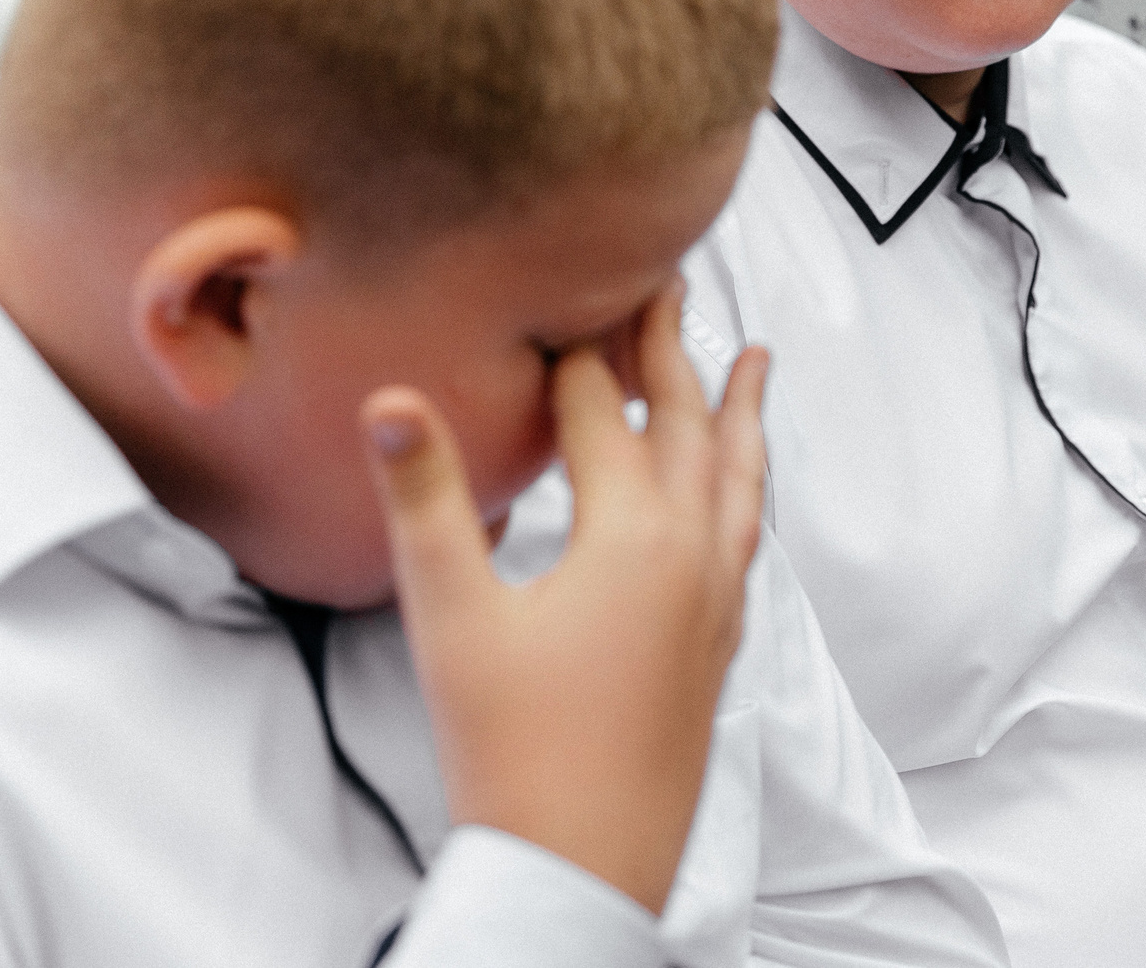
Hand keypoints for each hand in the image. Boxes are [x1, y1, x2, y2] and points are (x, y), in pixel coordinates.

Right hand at [362, 287, 767, 912]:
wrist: (583, 866)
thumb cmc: (510, 748)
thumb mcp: (451, 615)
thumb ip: (425, 498)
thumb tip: (391, 399)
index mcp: (632, 535)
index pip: (604, 410)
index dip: (581, 345)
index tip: (577, 279)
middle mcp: (691, 554)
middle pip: (686, 424)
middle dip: (672, 348)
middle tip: (670, 280)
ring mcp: (716, 601)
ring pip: (737, 478)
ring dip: (738, 411)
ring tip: (754, 357)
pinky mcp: (720, 643)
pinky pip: (745, 534)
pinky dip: (744, 486)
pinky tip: (736, 493)